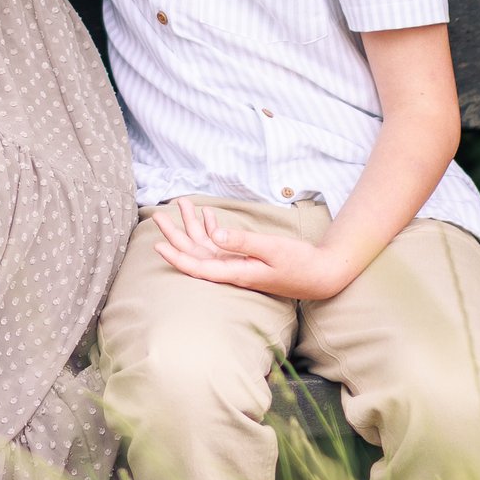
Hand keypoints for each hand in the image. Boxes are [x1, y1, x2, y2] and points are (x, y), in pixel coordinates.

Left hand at [152, 201, 363, 302]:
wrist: (321, 275)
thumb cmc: (300, 264)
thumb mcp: (272, 249)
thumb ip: (243, 243)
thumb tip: (215, 236)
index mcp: (236, 272)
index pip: (198, 268)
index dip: (177, 257)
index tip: (158, 245)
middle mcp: (233, 270)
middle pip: (197, 254)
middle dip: (176, 235)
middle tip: (158, 216)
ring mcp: (239, 265)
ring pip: (207, 246)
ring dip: (193, 226)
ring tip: (180, 205)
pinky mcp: (247, 260)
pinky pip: (223, 245)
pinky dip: (213, 229)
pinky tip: (207, 215)